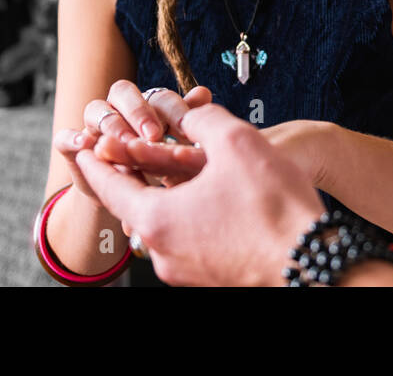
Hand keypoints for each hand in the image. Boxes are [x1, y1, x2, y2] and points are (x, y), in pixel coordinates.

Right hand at [55, 82, 210, 196]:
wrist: (124, 203)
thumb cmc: (155, 171)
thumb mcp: (175, 153)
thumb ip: (186, 123)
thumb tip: (204, 92)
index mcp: (146, 105)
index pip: (156, 94)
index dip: (170, 107)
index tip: (186, 127)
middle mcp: (117, 108)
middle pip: (122, 91)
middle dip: (139, 111)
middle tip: (154, 134)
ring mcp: (92, 126)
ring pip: (96, 109)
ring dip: (112, 125)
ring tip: (125, 144)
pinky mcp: (72, 147)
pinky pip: (65, 137)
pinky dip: (73, 138)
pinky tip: (86, 145)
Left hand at [74, 103, 323, 286]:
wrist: (313, 264)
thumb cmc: (274, 206)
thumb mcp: (235, 142)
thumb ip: (202, 119)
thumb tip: (191, 114)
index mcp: (156, 219)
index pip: (108, 185)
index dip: (93, 158)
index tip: (79, 144)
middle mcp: (162, 252)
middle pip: (133, 204)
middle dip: (130, 173)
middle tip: (122, 147)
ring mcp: (185, 270)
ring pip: (162, 222)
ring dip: (163, 193)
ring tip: (171, 166)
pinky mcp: (210, 277)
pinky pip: (186, 238)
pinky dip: (186, 213)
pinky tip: (209, 197)